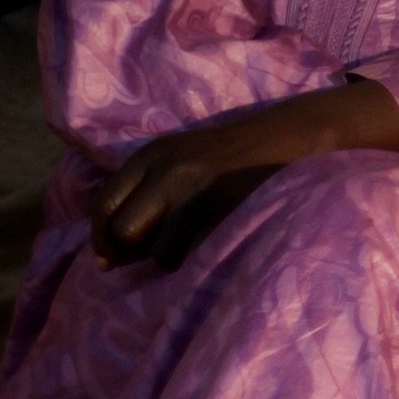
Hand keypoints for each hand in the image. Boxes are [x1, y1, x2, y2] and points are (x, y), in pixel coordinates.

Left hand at [94, 79, 398, 268]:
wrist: (295, 137)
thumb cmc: (237, 157)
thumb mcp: (182, 160)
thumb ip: (146, 194)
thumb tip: (110, 258)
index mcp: (152, 155)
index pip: (104, 205)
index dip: (103, 238)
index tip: (112, 258)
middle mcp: (166, 169)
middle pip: (121, 231)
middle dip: (132, 251)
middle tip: (154, 256)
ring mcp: (195, 189)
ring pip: (155, 250)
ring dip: (169, 258)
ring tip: (193, 248)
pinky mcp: (221, 209)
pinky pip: (187, 254)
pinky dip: (193, 261)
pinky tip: (211, 247)